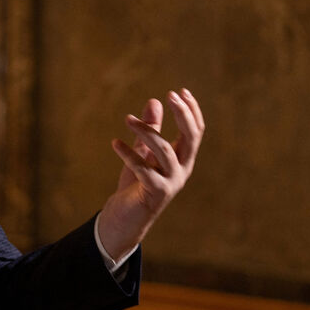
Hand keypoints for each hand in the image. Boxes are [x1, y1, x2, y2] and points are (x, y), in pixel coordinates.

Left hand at [97, 89, 204, 260]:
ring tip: (127, 118)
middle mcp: (181, 169)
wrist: (125, 218)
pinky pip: (143, 169)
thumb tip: (154, 102)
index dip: (192, 111)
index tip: (181, 91)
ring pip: (164, 150)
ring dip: (146, 131)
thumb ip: (151, 130)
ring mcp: (171, 182)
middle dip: (183, 115)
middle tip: (170, 95)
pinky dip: (128, 154)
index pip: (196, 131)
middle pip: (191, 138)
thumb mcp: (143, 152)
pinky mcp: (155, 193)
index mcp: (182, 158)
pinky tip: (114, 143)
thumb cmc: (135, 184)